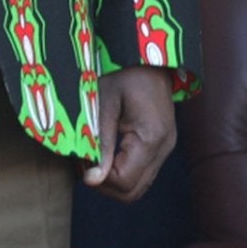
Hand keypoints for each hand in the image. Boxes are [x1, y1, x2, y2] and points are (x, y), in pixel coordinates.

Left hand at [85, 68, 175, 201]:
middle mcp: (163, 149)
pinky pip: (142, 172)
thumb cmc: (124, 72)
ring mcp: (165, 148)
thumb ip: (100, 142)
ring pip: (138, 186)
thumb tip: (92, 179)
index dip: (99, 180)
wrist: (149, 56)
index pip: (124, 182)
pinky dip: (122, 171)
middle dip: (104, 186)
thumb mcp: (106, 103)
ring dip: (113, 180)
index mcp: (150, 138)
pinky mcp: (162, 145)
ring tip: (93, 159)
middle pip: (133, 192)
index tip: (81, 164)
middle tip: (84, 165)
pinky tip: (106, 154)